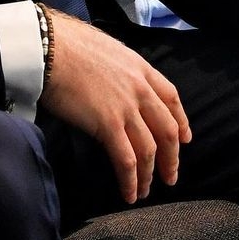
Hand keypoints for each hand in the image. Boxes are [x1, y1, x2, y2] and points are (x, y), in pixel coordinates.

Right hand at [38, 12, 190, 204]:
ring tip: (145, 191)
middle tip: (171, 175)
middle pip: (167, 127)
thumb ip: (122, 71)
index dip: (181, 120)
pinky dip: (130, 179)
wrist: (53, 48)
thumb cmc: (73, 47)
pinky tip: (129, 192)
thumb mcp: (112, 52)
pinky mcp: (108, 124)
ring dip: (150, 174)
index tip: (185, 138)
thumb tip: (116, 83)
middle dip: (172, 156)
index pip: (172, 98)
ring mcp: (127, 107)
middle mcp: (141, 88)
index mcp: (142, 69)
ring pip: (150, 148)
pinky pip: (126, 158)